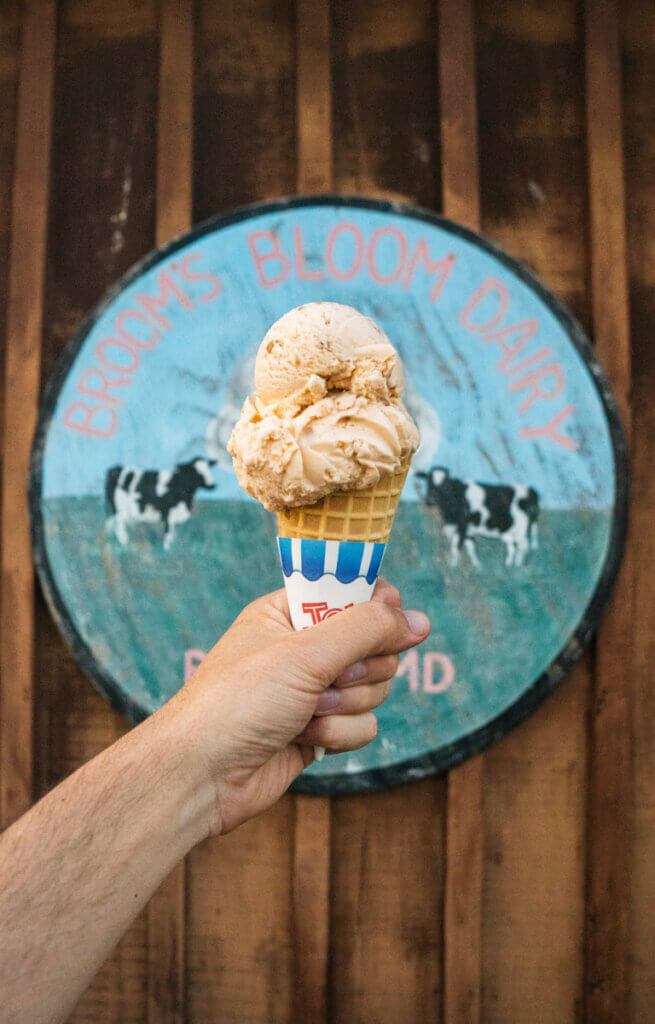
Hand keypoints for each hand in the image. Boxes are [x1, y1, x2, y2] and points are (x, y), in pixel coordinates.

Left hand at [163, 581, 429, 833]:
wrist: (202, 775)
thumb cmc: (238, 702)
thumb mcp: (305, 653)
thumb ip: (367, 630)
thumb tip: (419, 620)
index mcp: (287, 614)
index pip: (349, 593)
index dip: (375, 606)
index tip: (387, 618)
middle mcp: (301, 650)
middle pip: (373, 645)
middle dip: (359, 668)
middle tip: (333, 677)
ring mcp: (311, 692)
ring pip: (374, 688)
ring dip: (345, 705)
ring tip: (306, 713)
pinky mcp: (319, 733)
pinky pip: (363, 726)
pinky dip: (339, 736)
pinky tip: (304, 740)